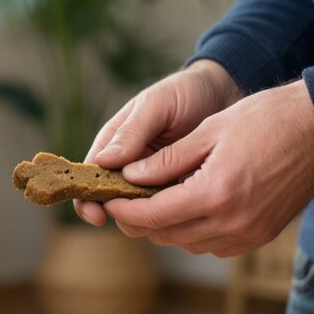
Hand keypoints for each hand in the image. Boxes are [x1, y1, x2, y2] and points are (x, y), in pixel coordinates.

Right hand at [75, 59, 242, 225]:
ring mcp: (153, 179)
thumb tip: (102, 162)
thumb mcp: (157, 105)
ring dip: (149, 218)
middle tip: (140, 220)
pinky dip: (174, 215)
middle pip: (112, 200)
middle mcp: (129, 164)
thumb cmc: (185, 92)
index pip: (90, 175)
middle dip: (121, 214)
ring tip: (171, 214)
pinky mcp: (177, 188)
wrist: (225, 93)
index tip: (98, 215)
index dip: (88, 199)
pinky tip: (188, 213)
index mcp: (114, 143)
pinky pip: (169, 210)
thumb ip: (132, 132)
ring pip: (140, 211)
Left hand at [103, 79, 313, 256]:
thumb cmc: (265, 119)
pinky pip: (212, 244)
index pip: (152, 215)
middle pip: (165, 234)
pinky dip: (192, 230)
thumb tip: (129, 176)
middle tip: (124, 198)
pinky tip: (188, 206)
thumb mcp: (209, 131)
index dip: (123, 208)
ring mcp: (248, 234)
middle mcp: (232, 223)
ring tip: (153, 199)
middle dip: (139, 219)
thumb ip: (166, 160)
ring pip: (187, 242)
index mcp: (215, 194)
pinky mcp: (260, 236)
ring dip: (165, 225)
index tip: (107, 198)